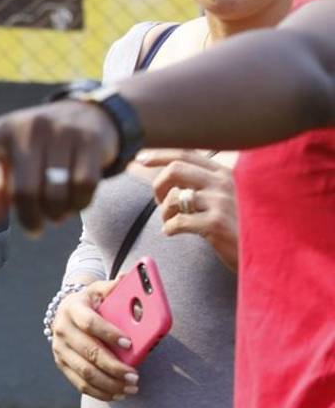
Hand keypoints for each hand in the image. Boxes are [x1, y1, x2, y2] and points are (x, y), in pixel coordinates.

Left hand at [0, 102, 118, 234]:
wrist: (88, 119)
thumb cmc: (36, 154)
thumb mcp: (11, 170)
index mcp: (2, 132)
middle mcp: (29, 128)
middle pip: (24, 191)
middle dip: (31, 218)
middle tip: (35, 227)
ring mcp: (61, 131)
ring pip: (56, 193)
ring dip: (57, 214)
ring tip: (56, 211)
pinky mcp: (89, 140)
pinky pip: (83, 188)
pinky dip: (79, 204)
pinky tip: (75, 201)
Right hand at [51, 280, 139, 401]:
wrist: (67, 312)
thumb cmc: (92, 302)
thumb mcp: (100, 290)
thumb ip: (116, 287)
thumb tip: (133, 278)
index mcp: (73, 308)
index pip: (90, 323)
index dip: (109, 333)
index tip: (130, 343)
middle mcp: (62, 329)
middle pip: (89, 352)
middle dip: (114, 367)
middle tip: (135, 376)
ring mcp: (59, 348)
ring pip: (85, 372)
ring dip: (110, 383)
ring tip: (131, 388)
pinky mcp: (61, 363)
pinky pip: (80, 383)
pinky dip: (100, 392)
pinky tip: (118, 394)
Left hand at [138, 149, 238, 271]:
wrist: (267, 253)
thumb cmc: (241, 225)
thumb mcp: (228, 196)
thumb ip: (204, 183)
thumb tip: (168, 172)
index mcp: (225, 172)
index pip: (187, 153)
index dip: (160, 154)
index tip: (141, 157)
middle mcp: (224, 182)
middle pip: (174, 170)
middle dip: (158, 185)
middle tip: (159, 202)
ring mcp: (221, 202)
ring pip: (173, 197)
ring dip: (164, 212)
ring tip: (170, 222)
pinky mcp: (216, 223)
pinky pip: (177, 221)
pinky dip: (168, 228)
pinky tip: (173, 232)